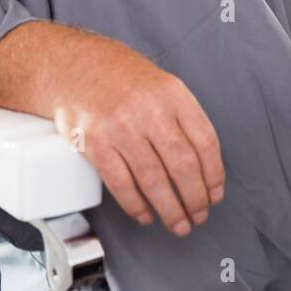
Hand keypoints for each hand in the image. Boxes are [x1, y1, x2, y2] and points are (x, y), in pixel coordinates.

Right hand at [52, 35, 224, 237]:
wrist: (76, 66)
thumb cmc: (124, 80)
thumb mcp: (162, 85)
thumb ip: (184, 118)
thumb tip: (206, 168)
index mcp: (173, 93)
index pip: (205, 142)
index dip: (214, 175)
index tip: (215, 194)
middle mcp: (149, 109)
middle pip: (183, 166)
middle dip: (195, 199)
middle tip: (198, 216)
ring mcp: (120, 127)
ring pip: (154, 181)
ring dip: (170, 210)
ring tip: (178, 224)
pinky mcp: (94, 143)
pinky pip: (121, 184)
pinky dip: (137, 206)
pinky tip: (146, 215)